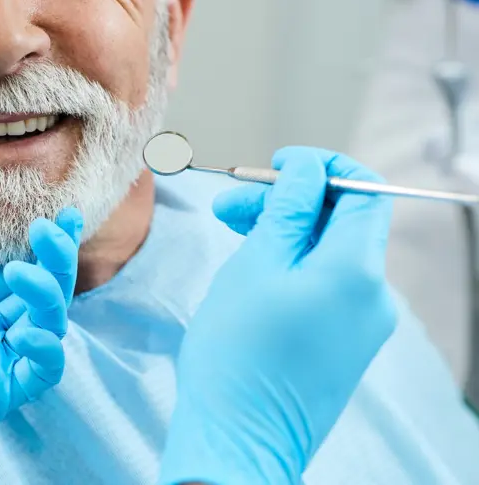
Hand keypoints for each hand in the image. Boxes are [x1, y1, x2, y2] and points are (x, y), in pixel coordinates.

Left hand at [0, 203, 82, 484]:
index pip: (12, 272)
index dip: (39, 245)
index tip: (55, 213)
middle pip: (39, 294)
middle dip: (56, 260)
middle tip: (56, 226)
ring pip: (46, 327)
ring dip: (50, 294)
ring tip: (21, 269)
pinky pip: (38, 374)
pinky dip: (47, 349)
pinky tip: (26, 326)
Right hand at [158, 148, 395, 484]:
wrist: (239, 439)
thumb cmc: (238, 353)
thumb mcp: (255, 264)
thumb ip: (287, 210)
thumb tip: (307, 169)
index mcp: (357, 270)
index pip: (363, 190)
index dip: (321, 167)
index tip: (277, 164)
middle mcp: (374, 295)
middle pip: (342, 220)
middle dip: (288, 200)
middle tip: (230, 204)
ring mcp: (364, 322)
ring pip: (330, 250)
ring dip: (285, 230)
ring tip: (230, 230)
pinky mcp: (346, 342)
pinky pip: (328, 283)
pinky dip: (293, 262)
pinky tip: (251, 265)